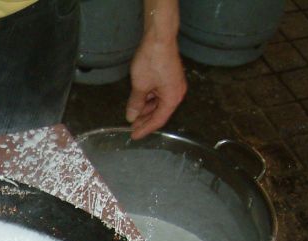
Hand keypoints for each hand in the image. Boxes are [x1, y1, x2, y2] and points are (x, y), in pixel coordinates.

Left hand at [127, 0, 186, 139]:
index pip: (158, 120)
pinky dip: (149, 99)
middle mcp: (176, 93)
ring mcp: (174, 85)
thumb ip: (136, 103)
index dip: (145, 129)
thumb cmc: (151, 62)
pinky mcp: (170, 78)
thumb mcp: (140, 86)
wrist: (159, 38)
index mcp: (172, 98)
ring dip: (146, 110)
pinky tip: (139, 102)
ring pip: (159, 103)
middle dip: (145, 120)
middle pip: (160, 113)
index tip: (133, 136)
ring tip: (133, 115)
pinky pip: (160, 94)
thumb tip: (131, 117)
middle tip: (131, 127)